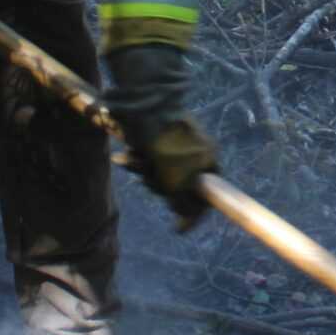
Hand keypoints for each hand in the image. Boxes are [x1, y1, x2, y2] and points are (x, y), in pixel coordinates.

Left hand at [101, 42, 216, 226]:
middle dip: (159, 187)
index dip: (193, 214)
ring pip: (160, 174)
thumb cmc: (166, 146)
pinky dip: (138, 161)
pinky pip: (149, 161)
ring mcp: (177, 146)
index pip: (205, 196)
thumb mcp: (177, 180)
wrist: (147, 105)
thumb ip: (184, 202)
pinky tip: (126, 154)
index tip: (179, 229)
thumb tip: (185, 219)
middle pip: (179, 187)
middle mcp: (195, 154)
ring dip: (144, 172)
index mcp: (208, 160)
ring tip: (133, 160)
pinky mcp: (159, 140)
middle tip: (150, 179)